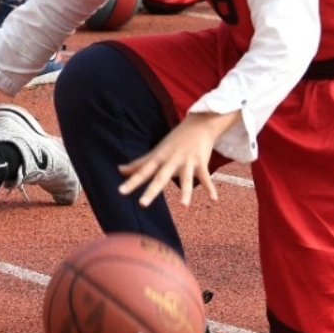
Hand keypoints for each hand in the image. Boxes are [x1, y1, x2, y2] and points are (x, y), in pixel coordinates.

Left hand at [117, 111, 236, 207]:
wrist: (197, 126)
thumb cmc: (173, 142)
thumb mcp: (155, 152)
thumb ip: (138, 164)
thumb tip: (119, 170)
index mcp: (158, 159)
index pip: (142, 172)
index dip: (131, 181)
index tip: (120, 192)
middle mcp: (170, 161)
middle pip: (160, 178)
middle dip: (152, 191)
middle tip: (142, 204)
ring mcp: (186, 162)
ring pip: (185, 179)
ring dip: (185, 192)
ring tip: (184, 206)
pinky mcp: (201, 162)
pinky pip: (206, 177)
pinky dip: (210, 188)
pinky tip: (214, 200)